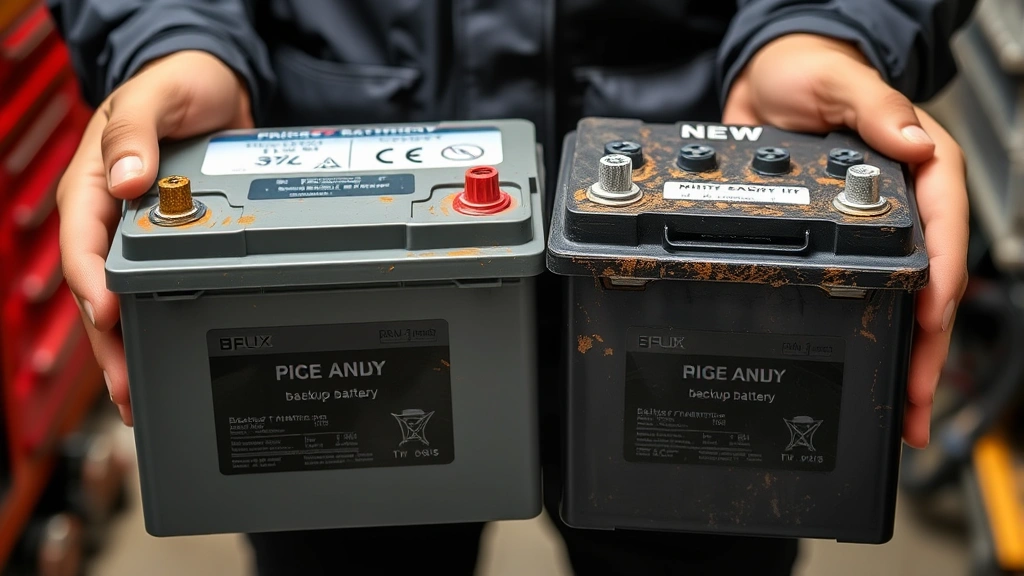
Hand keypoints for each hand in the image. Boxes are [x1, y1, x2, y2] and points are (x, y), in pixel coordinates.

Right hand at [57, 51, 252, 424]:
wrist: (215, 89)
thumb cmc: (178, 86)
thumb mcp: (155, 96)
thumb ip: (136, 132)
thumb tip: (126, 180)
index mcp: (94, 183)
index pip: (83, 241)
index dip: (92, 282)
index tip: (107, 315)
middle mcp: (110, 215)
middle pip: (99, 288)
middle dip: (107, 341)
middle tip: (124, 388)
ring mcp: (137, 235)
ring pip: (124, 300)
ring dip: (128, 349)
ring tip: (136, 396)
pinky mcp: (169, 243)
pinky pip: (156, 290)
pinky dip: (156, 327)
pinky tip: (162, 360)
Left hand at [723, 34, 968, 447]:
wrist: (765, 84)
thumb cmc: (809, 72)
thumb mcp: (836, 82)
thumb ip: (874, 107)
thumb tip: (913, 141)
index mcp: (919, 164)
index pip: (944, 224)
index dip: (940, 275)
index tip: (931, 316)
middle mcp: (906, 202)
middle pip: (930, 281)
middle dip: (927, 342)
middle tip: (917, 392)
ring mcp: (877, 227)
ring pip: (902, 299)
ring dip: (905, 354)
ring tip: (904, 406)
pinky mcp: (845, 242)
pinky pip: (866, 294)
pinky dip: (871, 333)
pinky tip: (872, 369)